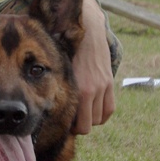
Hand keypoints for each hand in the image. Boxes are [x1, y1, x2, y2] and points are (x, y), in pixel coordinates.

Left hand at [72, 0, 115, 133]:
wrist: (88, 32)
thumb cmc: (67, 49)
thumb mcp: (60, 70)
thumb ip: (60, 88)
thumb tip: (49, 106)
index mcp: (80, 90)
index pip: (78, 124)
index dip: (71, 129)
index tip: (64, 124)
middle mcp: (93, 91)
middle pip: (89, 125)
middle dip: (80, 127)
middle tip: (72, 122)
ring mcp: (103, 87)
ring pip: (100, 118)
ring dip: (91, 120)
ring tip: (82, 115)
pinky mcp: (110, 82)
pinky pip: (110, 108)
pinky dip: (103, 113)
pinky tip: (95, 111)